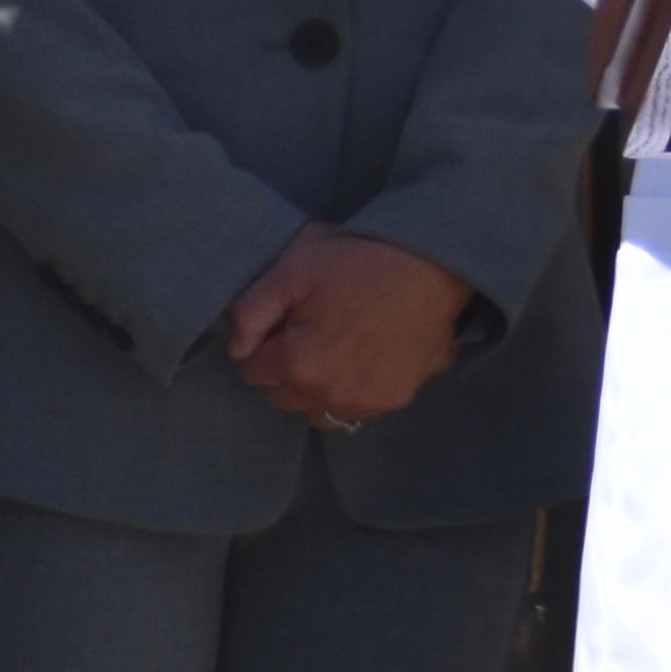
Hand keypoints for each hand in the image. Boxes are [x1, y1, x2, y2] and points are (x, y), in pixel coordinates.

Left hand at [221, 226, 475, 430]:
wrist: (433, 265)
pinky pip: (356, 408)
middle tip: (304, 330)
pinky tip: (362, 358)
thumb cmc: (360, 261)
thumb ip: (251, 311)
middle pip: (281, 396)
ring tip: (332, 350)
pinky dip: (350, 390)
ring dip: (314, 389)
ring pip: (317, 410)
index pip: (251, 371)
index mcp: (298, 365)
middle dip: (283, 368)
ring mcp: (366, 404)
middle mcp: (329, 396)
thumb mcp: (294, 269)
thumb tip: (237, 347)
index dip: (261, 342)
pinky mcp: (396, 400)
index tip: (280, 320)